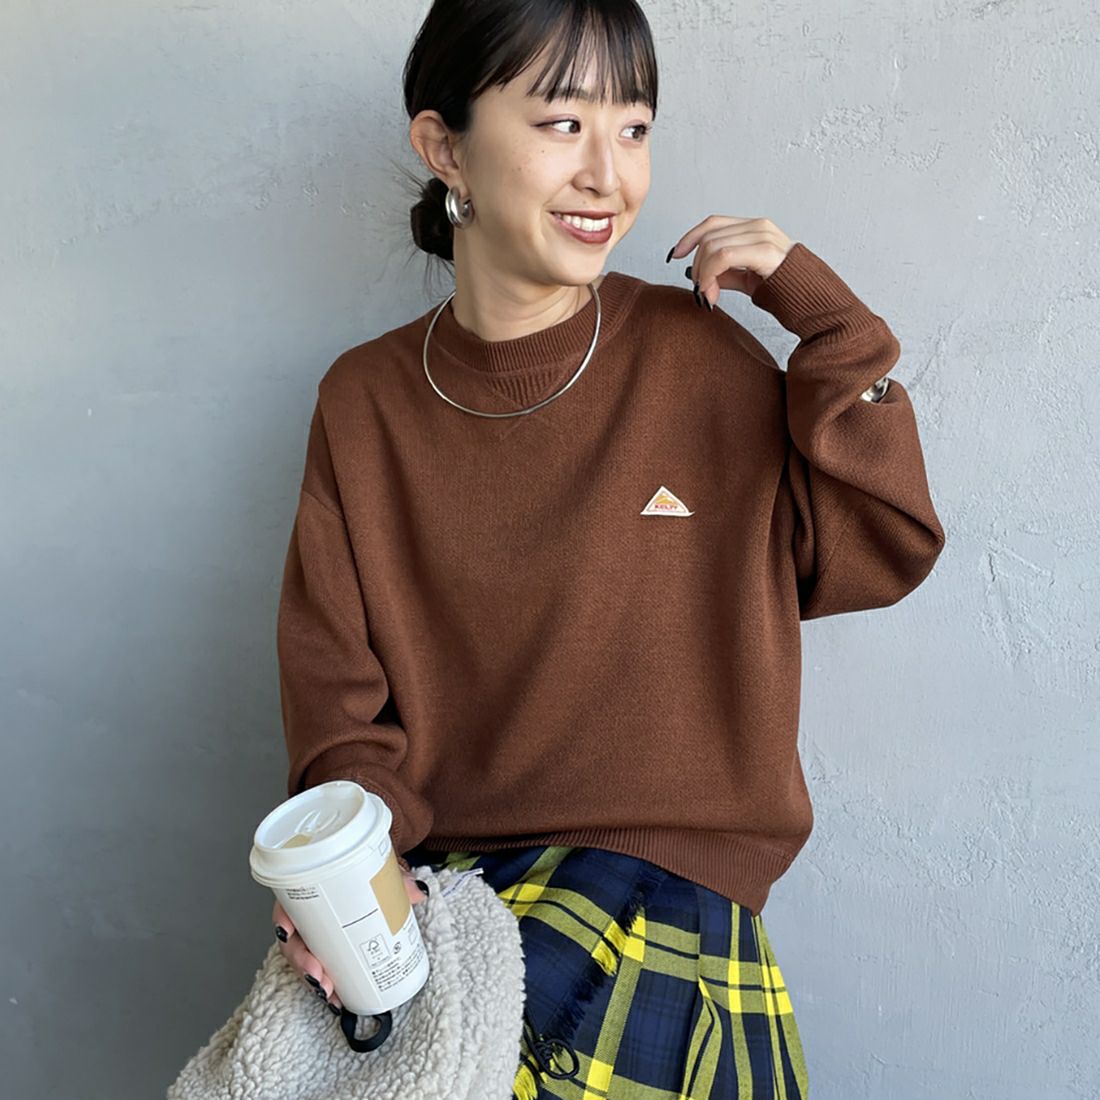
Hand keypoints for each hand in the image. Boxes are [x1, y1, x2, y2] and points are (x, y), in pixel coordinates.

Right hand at [272, 863, 428, 1013]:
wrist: (372, 883)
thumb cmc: (366, 877)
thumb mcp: (381, 874)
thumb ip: (397, 882)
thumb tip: (417, 893)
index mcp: (312, 891)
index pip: (288, 902)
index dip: (282, 917)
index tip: (287, 929)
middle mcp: (307, 916)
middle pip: (293, 940)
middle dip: (301, 960)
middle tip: (318, 973)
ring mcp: (315, 938)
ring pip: (303, 960)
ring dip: (312, 979)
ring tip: (329, 992)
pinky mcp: (327, 954)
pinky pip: (319, 971)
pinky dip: (326, 987)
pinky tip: (336, 1001)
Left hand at [666, 216, 794, 304]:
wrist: (817, 304)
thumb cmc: (788, 293)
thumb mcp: (750, 280)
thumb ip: (727, 274)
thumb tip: (701, 276)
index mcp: (756, 229)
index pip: (713, 224)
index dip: (690, 238)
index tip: (675, 255)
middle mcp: (759, 227)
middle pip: (709, 236)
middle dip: (697, 265)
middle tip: (700, 291)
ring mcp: (763, 236)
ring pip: (713, 246)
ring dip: (703, 274)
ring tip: (707, 296)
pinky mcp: (765, 252)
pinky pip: (723, 256)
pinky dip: (710, 275)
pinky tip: (711, 294)